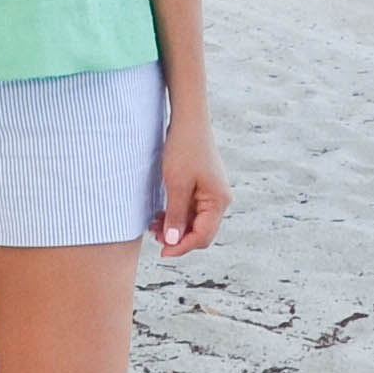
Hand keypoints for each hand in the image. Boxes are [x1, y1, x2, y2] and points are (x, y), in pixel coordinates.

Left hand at [154, 108, 226, 258]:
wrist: (188, 119)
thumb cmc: (184, 149)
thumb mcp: (176, 184)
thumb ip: (176, 215)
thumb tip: (174, 241)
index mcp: (218, 201)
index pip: (203, 236)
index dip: (182, 247)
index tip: (162, 253)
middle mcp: (219, 199)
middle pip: (201, 231)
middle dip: (178, 238)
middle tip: (154, 237)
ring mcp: (212, 192)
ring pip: (195, 221)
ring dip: (175, 227)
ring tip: (153, 225)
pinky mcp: (203, 186)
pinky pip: (191, 208)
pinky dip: (176, 214)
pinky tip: (160, 214)